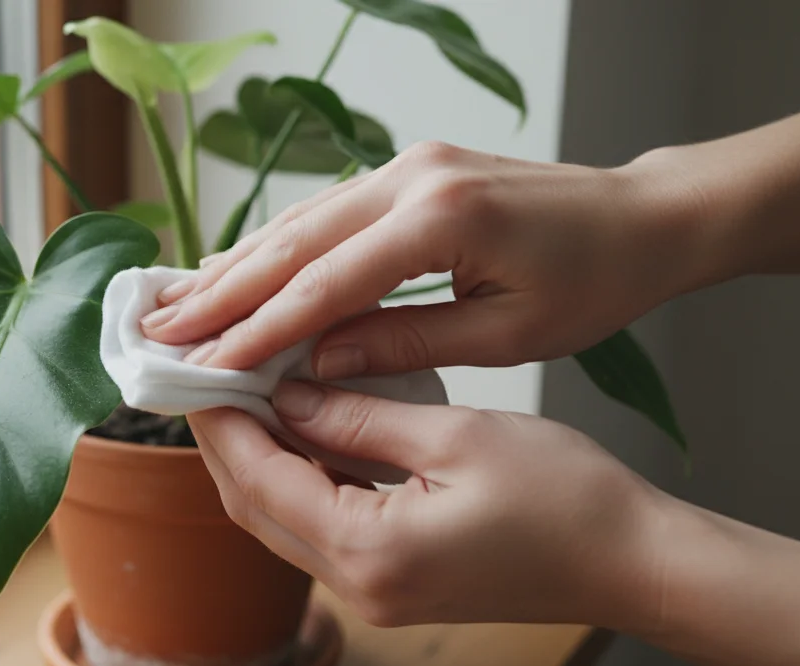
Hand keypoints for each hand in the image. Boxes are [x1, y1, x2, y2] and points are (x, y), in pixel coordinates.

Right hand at [143, 140, 705, 372]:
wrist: (642, 217)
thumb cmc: (592, 282)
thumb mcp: (507, 335)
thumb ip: (405, 344)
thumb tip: (315, 364)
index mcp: (440, 218)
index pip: (324, 284)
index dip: (257, 330)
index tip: (202, 367)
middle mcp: (411, 177)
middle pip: (293, 242)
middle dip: (220, 293)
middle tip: (158, 334)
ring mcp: (406, 165)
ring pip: (299, 221)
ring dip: (235, 266)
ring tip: (175, 307)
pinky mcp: (408, 171)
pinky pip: (324, 212)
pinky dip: (276, 248)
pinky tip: (235, 271)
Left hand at [187, 383, 665, 630]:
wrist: (632, 564)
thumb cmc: (565, 498)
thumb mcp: (453, 436)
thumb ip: (358, 416)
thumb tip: (286, 394)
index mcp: (367, 550)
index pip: (257, 477)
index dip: (219, 418)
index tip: (194, 364)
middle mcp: (356, 587)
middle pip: (254, 505)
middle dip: (225, 437)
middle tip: (211, 369)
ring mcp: (372, 594)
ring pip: (280, 519)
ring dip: (258, 457)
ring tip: (248, 387)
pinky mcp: (391, 585)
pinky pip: (318, 529)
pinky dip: (298, 477)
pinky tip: (302, 427)